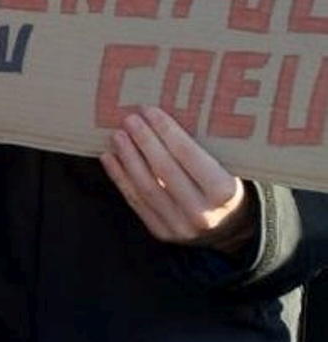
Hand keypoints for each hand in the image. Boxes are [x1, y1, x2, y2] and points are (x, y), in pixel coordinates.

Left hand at [100, 106, 253, 254]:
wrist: (229, 229)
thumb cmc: (227, 188)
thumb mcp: (231, 169)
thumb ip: (206, 148)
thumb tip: (166, 115)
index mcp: (224, 192)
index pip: (189, 155)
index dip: (167, 131)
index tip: (150, 110)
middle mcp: (202, 212)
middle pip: (165, 170)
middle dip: (144, 141)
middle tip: (129, 119)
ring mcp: (180, 226)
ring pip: (146, 187)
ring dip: (128, 158)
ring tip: (118, 136)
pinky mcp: (161, 231)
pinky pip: (136, 201)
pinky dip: (120, 178)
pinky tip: (109, 158)